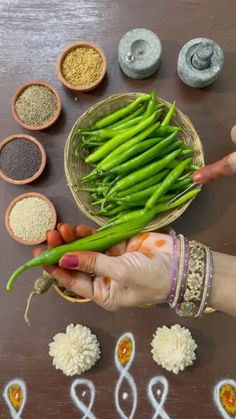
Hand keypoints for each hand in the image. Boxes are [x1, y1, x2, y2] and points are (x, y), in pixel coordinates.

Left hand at [34, 224, 173, 310]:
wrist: (181, 266)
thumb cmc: (150, 278)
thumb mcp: (120, 273)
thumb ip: (92, 263)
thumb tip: (64, 257)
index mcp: (103, 293)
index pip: (72, 282)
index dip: (55, 269)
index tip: (40, 257)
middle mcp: (104, 279)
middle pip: (76, 264)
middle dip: (62, 250)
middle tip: (50, 236)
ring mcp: (111, 261)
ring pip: (86, 250)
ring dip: (73, 240)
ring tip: (62, 229)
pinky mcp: (119, 247)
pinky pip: (99, 241)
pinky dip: (88, 235)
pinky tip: (78, 228)